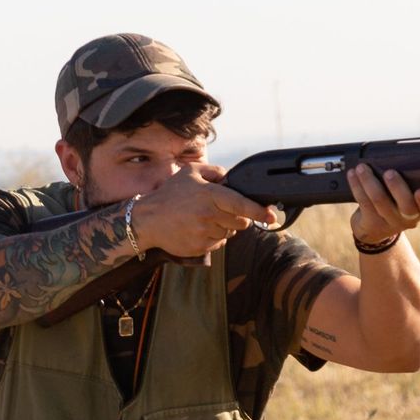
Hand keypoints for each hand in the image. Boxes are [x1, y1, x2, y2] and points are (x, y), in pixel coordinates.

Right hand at [131, 163, 279, 257]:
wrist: (148, 220)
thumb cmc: (170, 195)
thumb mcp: (190, 173)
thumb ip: (215, 171)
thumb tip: (232, 177)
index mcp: (209, 195)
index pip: (241, 204)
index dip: (259, 211)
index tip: (271, 216)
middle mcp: (208, 215)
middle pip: (240, 222)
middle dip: (238, 218)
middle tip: (220, 211)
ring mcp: (204, 233)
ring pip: (230, 234)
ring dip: (223, 227)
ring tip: (204, 219)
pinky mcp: (200, 247)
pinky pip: (218, 244)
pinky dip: (213, 237)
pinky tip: (198, 229)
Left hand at [347, 164, 419, 244]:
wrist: (376, 228)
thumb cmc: (396, 202)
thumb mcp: (408, 194)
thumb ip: (411, 179)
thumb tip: (402, 150)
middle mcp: (409, 218)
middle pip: (406, 206)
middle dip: (397, 188)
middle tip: (389, 173)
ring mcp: (390, 222)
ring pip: (380, 202)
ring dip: (370, 182)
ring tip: (362, 168)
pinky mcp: (372, 223)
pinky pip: (364, 202)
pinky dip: (357, 186)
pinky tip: (353, 175)